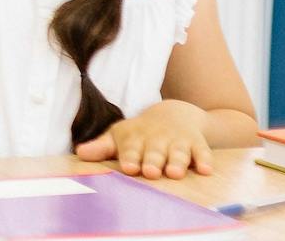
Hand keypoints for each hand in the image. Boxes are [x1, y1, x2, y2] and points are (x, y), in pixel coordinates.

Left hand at [75, 99, 214, 179]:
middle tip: (150, 172)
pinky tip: (205, 169)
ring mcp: (178, 140)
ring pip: (178, 152)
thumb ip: (102, 147)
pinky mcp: (197, 143)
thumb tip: (79, 153)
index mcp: (135, 137)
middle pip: (154, 151)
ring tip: (174, 173)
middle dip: (152, 161)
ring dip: (177, 161)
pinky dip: (205, 159)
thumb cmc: (141, 132)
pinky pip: (203, 151)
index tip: (129, 167)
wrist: (174, 113)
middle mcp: (156, 139)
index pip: (131, 148)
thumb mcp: (120, 136)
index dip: (130, 157)